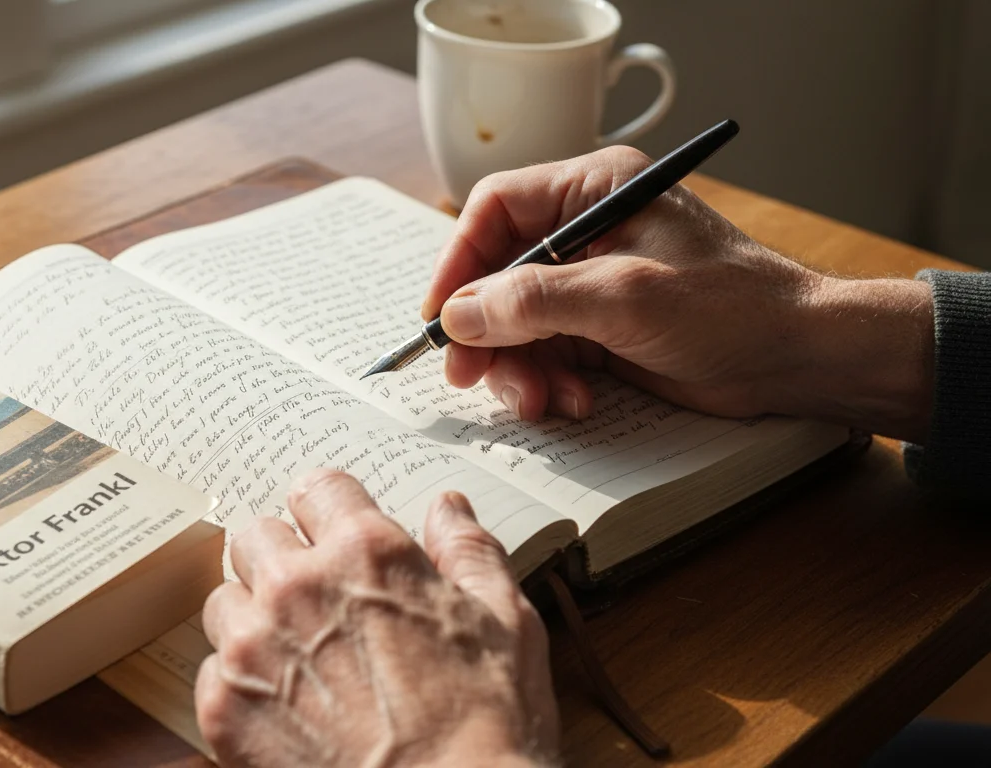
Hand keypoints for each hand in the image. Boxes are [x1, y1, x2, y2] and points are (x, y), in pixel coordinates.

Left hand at [195, 469, 559, 767]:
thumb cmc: (487, 729)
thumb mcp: (507, 624)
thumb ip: (469, 553)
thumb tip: (448, 509)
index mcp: (367, 553)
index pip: (315, 488)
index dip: (328, 511)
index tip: (331, 533)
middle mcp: (298, 587)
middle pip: (255, 536)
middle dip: (282, 559)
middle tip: (313, 598)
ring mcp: (253, 648)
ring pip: (225, 601)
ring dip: (254, 619)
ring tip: (297, 658)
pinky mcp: (224, 709)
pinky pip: (212, 671)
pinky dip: (241, 684)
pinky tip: (284, 707)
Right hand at [421, 146, 934, 442]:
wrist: (799, 359)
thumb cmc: (732, 307)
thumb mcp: (623, 297)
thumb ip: (533, 301)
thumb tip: (458, 315)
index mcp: (595, 190)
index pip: (496, 209)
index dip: (459, 261)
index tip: (440, 315)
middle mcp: (587, 231)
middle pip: (498, 275)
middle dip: (486, 331)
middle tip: (471, 375)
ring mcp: (593, 283)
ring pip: (517, 323)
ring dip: (519, 367)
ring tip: (542, 400)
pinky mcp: (603, 330)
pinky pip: (547, 353)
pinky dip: (548, 382)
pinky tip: (573, 402)